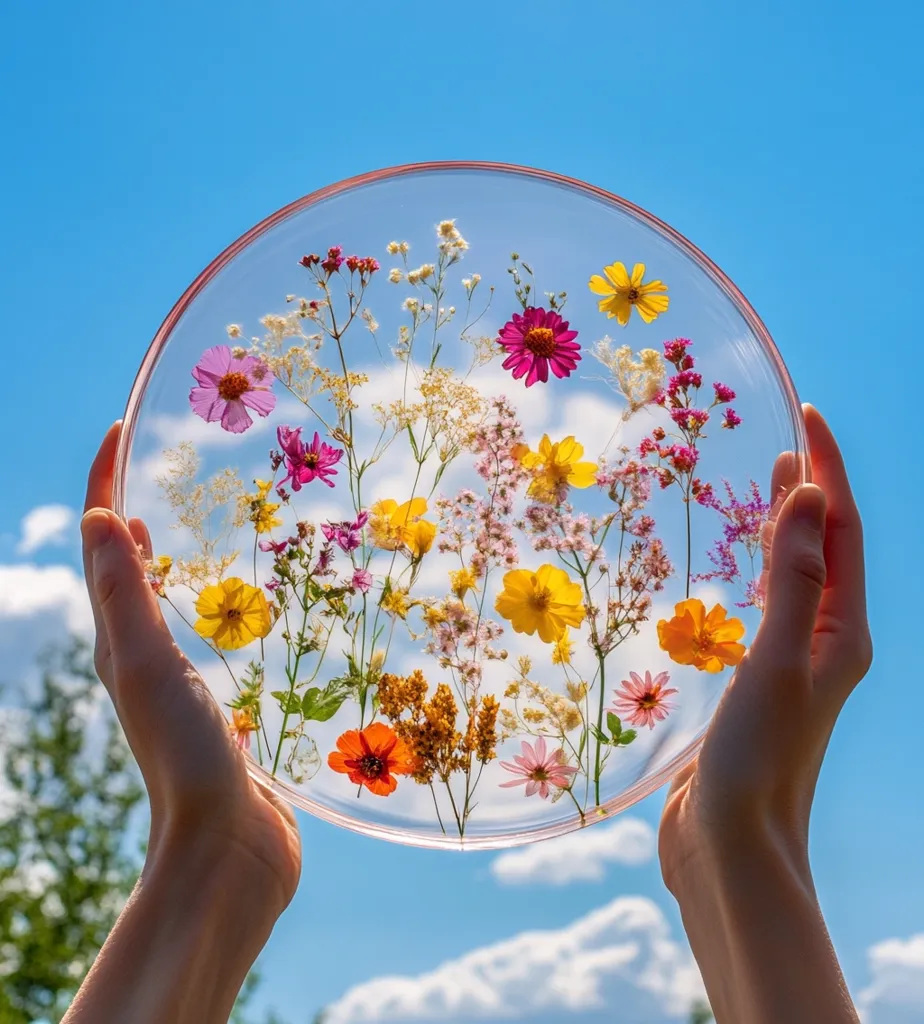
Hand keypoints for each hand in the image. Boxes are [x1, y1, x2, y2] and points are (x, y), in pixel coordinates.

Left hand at [81, 422, 300, 914]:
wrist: (227, 850)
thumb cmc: (185, 758)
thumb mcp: (148, 666)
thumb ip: (127, 597)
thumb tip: (96, 518)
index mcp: (121, 642)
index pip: (105, 545)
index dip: (107, 482)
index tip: (122, 425)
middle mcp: (143, 658)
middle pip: (124, 571)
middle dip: (128, 515)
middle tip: (152, 465)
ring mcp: (182, 686)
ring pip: (164, 606)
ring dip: (165, 564)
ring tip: (181, 528)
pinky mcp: (218, 710)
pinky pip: (204, 644)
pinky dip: (208, 613)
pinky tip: (232, 614)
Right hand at [658, 405, 870, 1022]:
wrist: (733, 846)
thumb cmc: (757, 760)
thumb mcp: (778, 664)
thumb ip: (796, 581)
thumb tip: (813, 496)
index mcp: (843, 633)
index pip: (843, 531)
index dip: (827, 470)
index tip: (806, 415)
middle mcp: (827, 642)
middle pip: (827, 547)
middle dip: (813, 489)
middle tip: (789, 438)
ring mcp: (793, 663)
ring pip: (798, 576)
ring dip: (788, 527)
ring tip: (773, 484)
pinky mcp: (758, 681)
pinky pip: (768, 606)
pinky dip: (759, 570)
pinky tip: (742, 566)